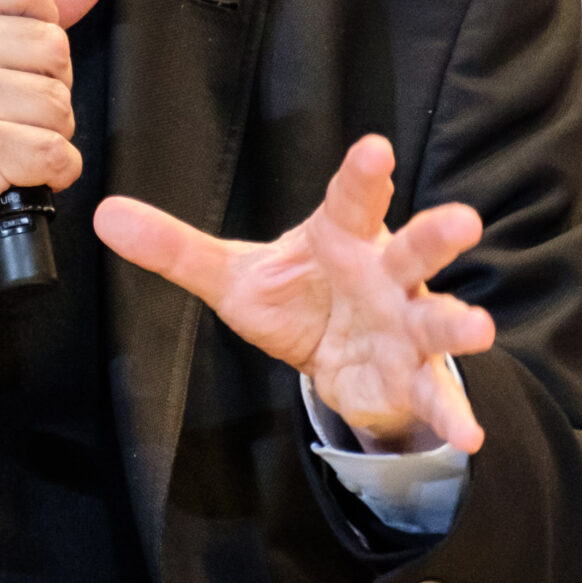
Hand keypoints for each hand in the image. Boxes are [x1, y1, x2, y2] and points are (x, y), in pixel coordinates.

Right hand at [0, 0, 102, 321]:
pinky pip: (57, 152)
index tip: (20, 49)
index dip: (41, 18)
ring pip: (59, 102)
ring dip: (48, 134)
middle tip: (5, 111)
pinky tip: (17, 173)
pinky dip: (53, 172)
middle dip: (46, 85)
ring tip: (4, 144)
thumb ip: (14, 10)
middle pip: (53, 44)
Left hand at [94, 134, 493, 452]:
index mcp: (341, 237)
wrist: (337, 359)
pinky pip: (435, 394)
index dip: (363, 175)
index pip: (351, 200)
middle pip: (414, 248)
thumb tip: (103, 214)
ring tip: (478, 328)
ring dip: (458, 322)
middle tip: (462, 220)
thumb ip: (174, 248)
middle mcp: (385, 273)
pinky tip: (468, 435)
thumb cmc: (298, 299)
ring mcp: (407, 324)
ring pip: (438, 316)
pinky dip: (452, 413)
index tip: (374, 148)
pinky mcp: (414, 376)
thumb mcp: (232, 275)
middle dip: (437, 235)